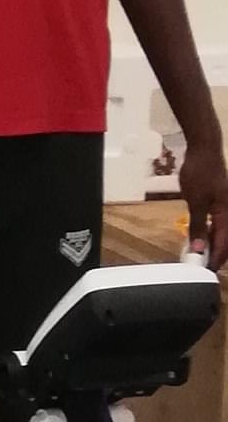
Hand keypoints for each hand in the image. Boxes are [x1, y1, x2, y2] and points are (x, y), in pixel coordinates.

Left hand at [180, 132, 227, 271]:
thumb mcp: (196, 201)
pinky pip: (220, 222)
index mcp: (226, 214)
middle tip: (205, 266)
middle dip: (218, 254)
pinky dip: (213, 231)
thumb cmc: (200, 173)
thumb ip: (198, 226)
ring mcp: (226, 205)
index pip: (224, 244)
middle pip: (227, 240)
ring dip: (215, 243)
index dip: (216, 260)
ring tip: (203, 254)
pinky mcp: (220, 200)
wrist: (204, 149)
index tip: (207, 272)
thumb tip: (199, 249)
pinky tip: (203, 235)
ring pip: (224, 231)